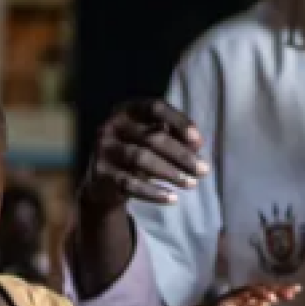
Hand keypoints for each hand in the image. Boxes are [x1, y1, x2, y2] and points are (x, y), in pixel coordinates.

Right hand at [82, 99, 208, 210]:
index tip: (199, 142)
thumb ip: (175, 137)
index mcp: (128, 110)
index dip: (179, 122)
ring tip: (192, 184)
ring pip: (141, 159)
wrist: (103, 181)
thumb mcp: (154, 140)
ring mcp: (103, 148)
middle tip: (204, 171)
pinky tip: (172, 198)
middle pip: (152, 137)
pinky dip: (153, 192)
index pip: (155, 107)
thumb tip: (197, 145)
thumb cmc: (137, 152)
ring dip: (170, 173)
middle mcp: (112, 125)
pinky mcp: (101, 172)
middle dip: (181, 155)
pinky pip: (130, 183)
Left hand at [203, 284, 300, 305]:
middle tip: (290, 293)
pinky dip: (283, 292)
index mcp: (238, 295)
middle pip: (263, 289)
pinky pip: (272, 296)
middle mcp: (247, 293)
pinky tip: (295, 290)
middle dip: (276, 290)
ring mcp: (253, 297)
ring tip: (295, 290)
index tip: (272, 300)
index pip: (252, 292)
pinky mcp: (258, 303)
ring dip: (281, 290)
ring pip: (269, 290)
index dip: (261, 295)